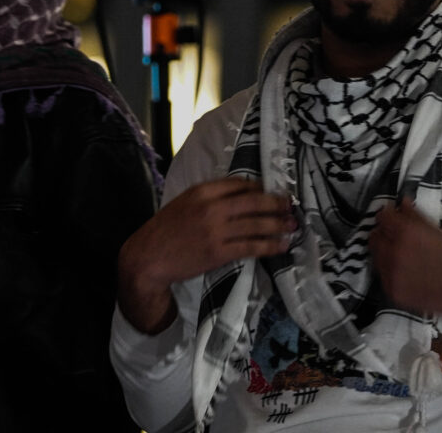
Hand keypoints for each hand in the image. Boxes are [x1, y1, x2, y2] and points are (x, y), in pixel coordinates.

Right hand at [117, 176, 295, 332]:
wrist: (148, 257)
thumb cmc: (165, 230)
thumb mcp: (184, 203)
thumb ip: (208, 197)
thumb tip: (240, 195)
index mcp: (201, 191)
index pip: (239, 184)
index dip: (260, 188)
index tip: (271, 191)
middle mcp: (211, 207)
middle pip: (253, 201)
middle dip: (276, 203)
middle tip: (290, 205)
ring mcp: (216, 230)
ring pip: (256, 224)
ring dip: (278, 225)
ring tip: (293, 225)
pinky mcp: (219, 252)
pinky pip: (251, 246)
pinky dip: (270, 246)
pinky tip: (281, 246)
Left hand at [368, 196, 441, 315]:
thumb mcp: (438, 231)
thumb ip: (415, 216)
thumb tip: (401, 203)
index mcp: (407, 232)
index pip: (382, 217)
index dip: (387, 216)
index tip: (393, 217)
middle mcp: (394, 252)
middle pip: (375, 237)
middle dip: (384, 234)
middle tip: (396, 237)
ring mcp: (391, 274)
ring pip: (376, 257)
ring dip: (384, 252)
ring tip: (401, 255)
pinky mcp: (393, 292)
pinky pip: (383, 276)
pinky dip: (389, 271)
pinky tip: (404, 271)